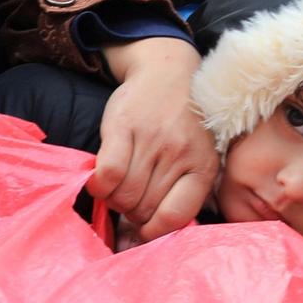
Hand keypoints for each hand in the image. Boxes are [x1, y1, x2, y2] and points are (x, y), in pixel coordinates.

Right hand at [92, 36, 216, 239]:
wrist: (168, 71)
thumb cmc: (184, 122)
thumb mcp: (198, 155)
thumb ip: (184, 188)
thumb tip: (155, 231)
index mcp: (203, 167)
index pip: (175, 217)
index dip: (154, 232)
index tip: (143, 231)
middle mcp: (180, 154)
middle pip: (144, 208)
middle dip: (132, 213)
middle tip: (128, 202)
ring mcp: (152, 140)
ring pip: (124, 195)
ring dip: (114, 201)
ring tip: (116, 190)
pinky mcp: (124, 127)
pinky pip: (107, 173)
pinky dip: (99, 186)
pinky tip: (99, 183)